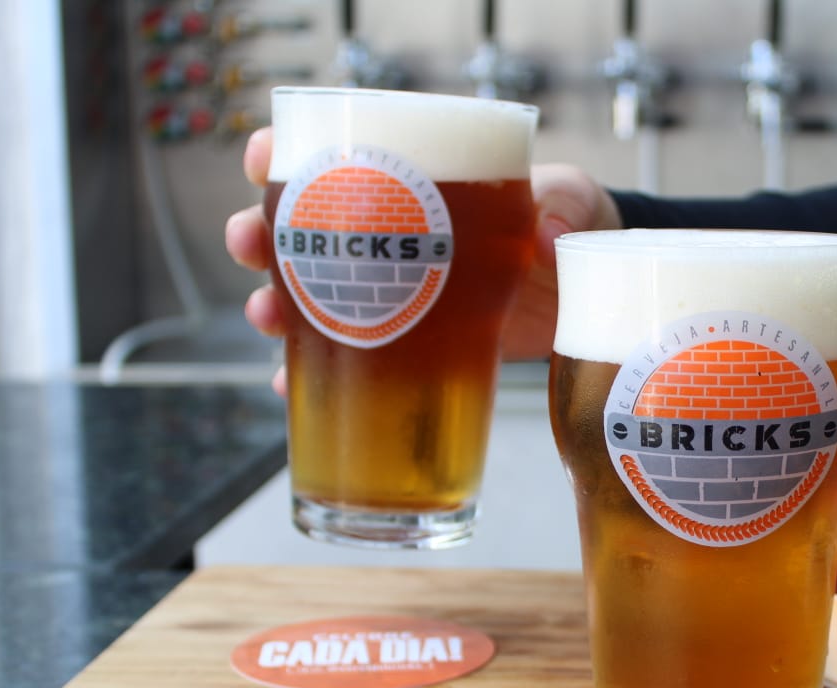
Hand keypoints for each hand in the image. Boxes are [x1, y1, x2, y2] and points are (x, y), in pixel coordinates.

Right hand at [223, 127, 621, 390]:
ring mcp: (397, 294)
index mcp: (418, 180)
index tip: (260, 158)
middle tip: (247, 246)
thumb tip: (546, 233)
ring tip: (267, 318)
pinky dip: (317, 379)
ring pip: (313, 296)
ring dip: (276, 305)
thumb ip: (564, 206)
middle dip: (259, 235)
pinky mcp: (413, 347)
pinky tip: (291, 388)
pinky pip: (352, 364)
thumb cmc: (573, 223)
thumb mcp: (573, 201)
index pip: (337, 152)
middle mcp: (391, 235)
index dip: (285, 151)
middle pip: (303, 229)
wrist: (589, 290)